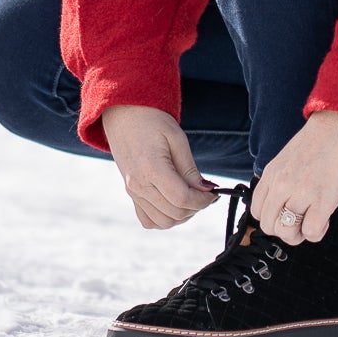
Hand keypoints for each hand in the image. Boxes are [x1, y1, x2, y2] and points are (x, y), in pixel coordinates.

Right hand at [100, 105, 217, 229]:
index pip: (182, 199)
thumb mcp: (177, 138)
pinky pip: (148, 220)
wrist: (124, 114)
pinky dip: (165, 219)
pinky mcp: (131, 193)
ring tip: (191, 198)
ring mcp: (133, 192)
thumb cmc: (152, 121)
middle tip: (205, 194)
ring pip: (163, 222)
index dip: (203, 200)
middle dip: (196, 207)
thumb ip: (190, 169)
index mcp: (151, 168)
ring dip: (182, 216)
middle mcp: (139, 185)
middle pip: (175, 213)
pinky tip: (174, 204)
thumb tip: (206, 191)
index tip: (213, 193)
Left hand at [253, 110, 337, 245]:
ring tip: (315, 219)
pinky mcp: (323, 199)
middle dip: (287, 230)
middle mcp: (281, 184)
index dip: (274, 218)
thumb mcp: (289, 159)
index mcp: (271, 173)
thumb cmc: (322, 139)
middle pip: (269, 226)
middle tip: (303, 221)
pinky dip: (318, 232)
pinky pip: (311, 232)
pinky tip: (326, 218)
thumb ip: (282, 180)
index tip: (288, 214)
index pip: (258, 211)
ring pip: (287, 233)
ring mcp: (301, 192)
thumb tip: (285, 205)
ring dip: (302, 233)